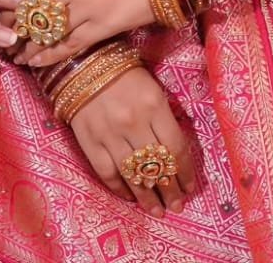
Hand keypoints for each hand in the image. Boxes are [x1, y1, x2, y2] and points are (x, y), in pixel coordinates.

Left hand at [14, 0, 152, 66]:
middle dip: (15, 27)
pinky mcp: (101, 26)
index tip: (1, 14)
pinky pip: (69, 44)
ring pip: (47, 30)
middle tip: (6, 38)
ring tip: (17, 55)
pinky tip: (37, 62)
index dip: (11, 4)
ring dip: (28, 46)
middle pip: (32, 10)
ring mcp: (85, 6)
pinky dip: (50, 56)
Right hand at [70, 65, 194, 218]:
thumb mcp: (152, 86)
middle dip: (170, 190)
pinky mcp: (90, 142)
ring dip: (147, 198)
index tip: (190, 187)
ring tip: (157, 210)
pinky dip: (120, 189)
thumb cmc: (124, 72)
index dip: (185, 172)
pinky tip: (130, 197)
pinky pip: (108, 173)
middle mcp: (133, 122)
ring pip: (133, 176)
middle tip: (177, 206)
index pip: (176, 148)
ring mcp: (109, 134)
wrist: (82, 62)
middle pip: (157, 167)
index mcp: (154, 104)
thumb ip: (164, 116)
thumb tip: (175, 152)